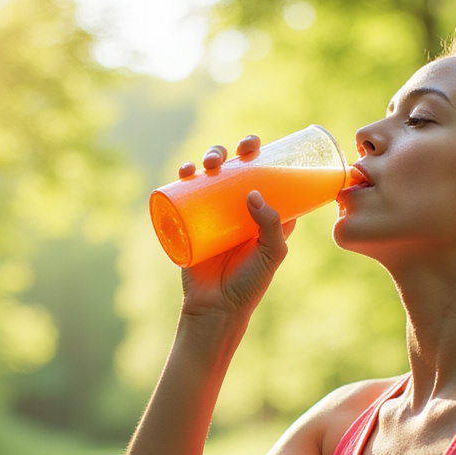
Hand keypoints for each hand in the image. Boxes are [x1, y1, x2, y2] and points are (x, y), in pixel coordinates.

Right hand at [179, 136, 294, 318]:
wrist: (216, 307)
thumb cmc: (250, 284)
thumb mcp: (272, 254)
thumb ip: (270, 224)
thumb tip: (252, 191)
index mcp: (263, 211)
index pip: (262, 174)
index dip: (259, 154)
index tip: (253, 146)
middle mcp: (238, 208)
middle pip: (233, 169)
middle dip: (230, 152)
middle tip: (231, 154)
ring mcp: (213, 213)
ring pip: (209, 176)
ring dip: (208, 158)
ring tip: (208, 164)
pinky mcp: (190, 222)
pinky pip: (185, 194)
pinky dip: (183, 177)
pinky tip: (185, 170)